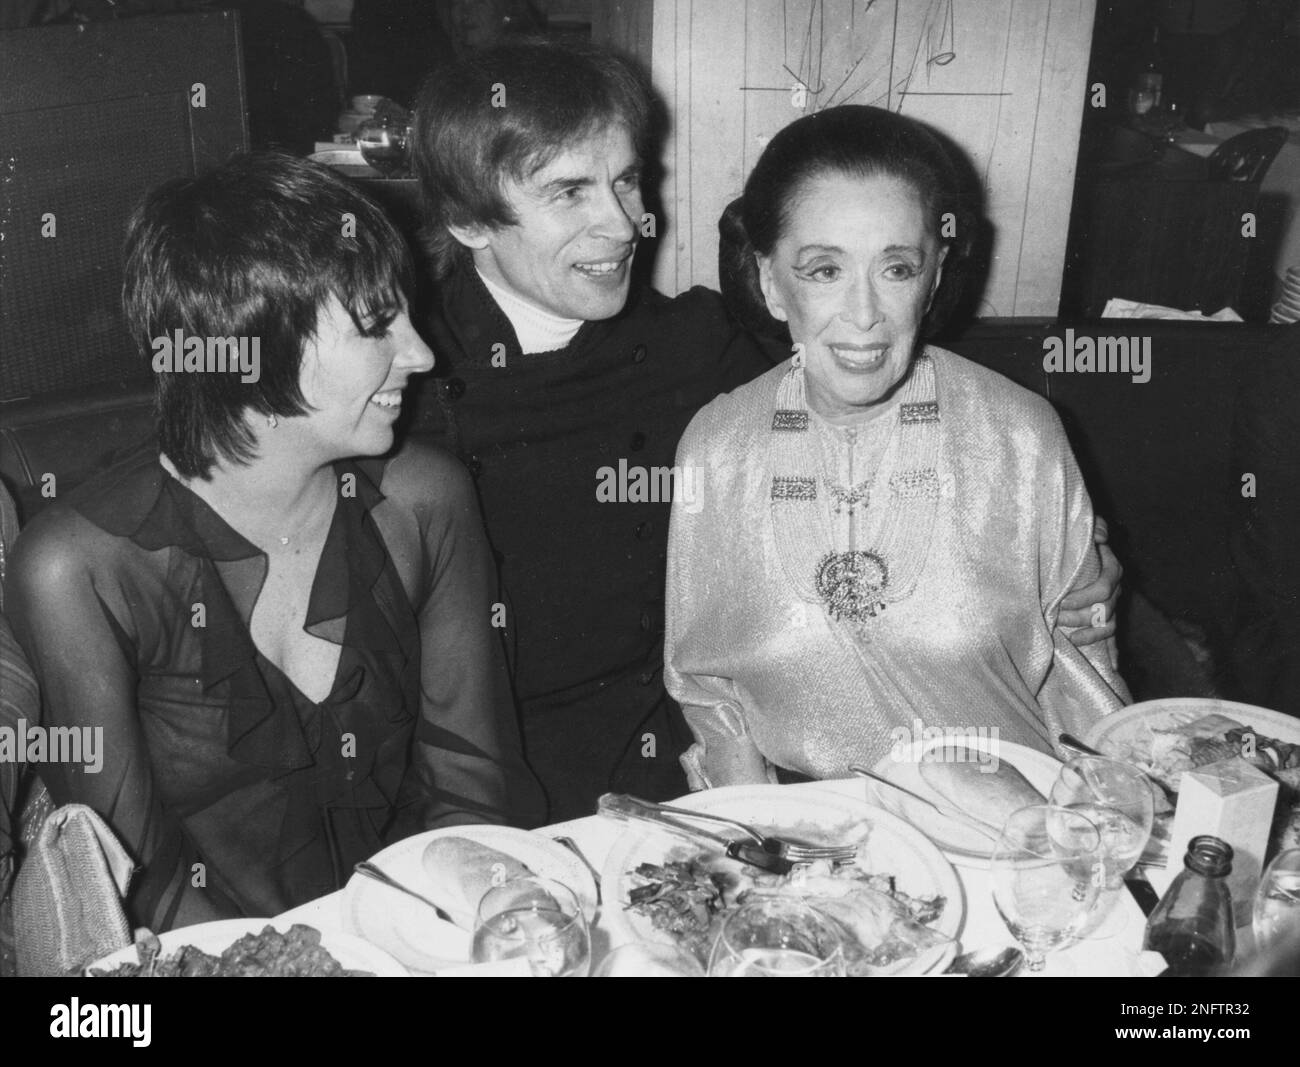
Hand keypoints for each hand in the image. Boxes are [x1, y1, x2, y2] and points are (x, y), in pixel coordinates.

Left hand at [1059, 516, 1121, 645]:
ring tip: (1065, 634)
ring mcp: (1112, 605)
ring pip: (1107, 624)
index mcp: (1112, 568)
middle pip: (1105, 608)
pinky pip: (1110, 634)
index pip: (1105, 585)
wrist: (1077, 552)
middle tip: (1056, 617)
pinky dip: (1103, 645)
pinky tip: (1090, 651)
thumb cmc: (1079, 540)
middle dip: (1080, 616)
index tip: (1062, 600)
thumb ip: (1095, 527)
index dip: (1085, 596)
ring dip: (1087, 632)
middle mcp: (1115, 589)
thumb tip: (1100, 537)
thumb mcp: (1086, 529)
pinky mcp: (1107, 618)